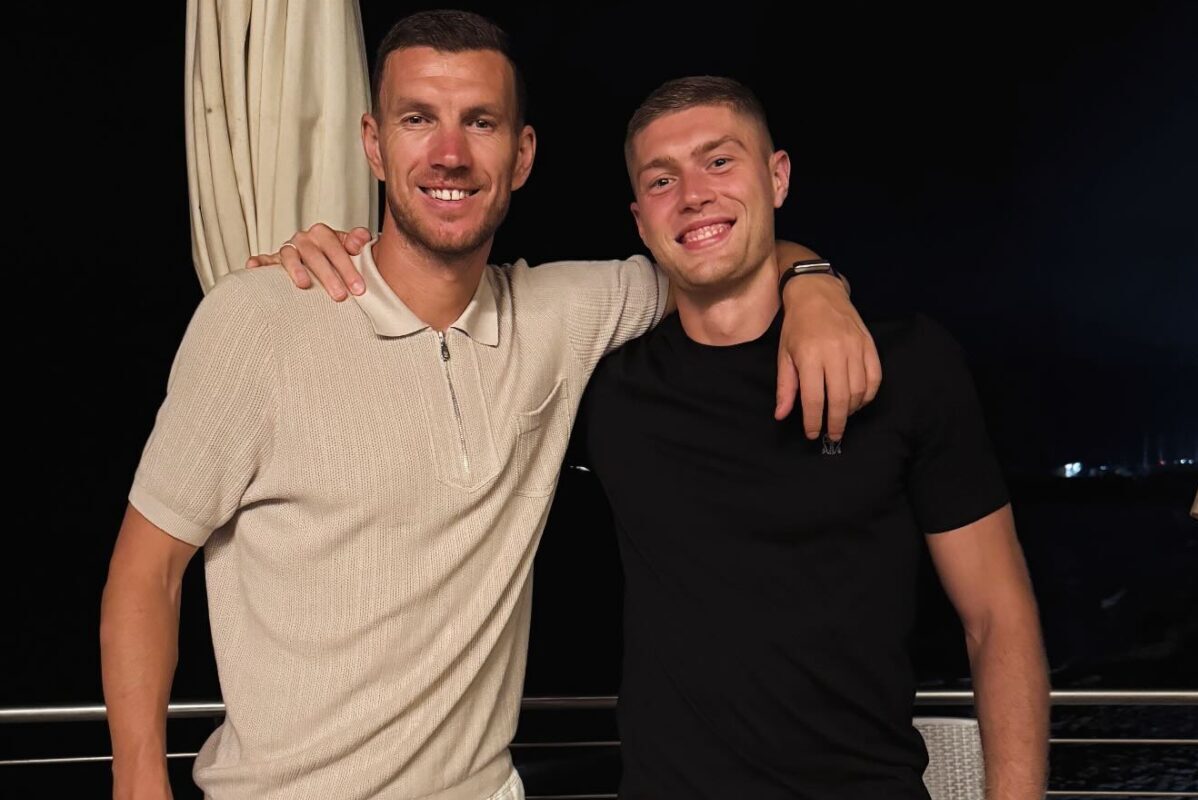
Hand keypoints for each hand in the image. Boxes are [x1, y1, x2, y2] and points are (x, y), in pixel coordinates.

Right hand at [246, 224, 372, 300]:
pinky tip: (254, 268)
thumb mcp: (350, 249)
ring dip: (296, 269)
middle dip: (328, 275)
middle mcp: (303, 239)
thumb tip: (362, 238)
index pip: (335, 246)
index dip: (347, 266)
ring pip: (289, 255)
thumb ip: (357, 241)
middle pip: (313, 253)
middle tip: (340, 296)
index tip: (358, 288)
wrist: (321, 260)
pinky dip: (258, 263)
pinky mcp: (271, 261)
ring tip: (304, 285)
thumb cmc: (337, 258)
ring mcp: (287, 250)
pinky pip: (262, 260)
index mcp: (322, 234)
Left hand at [775, 274, 881, 438]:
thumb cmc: (797, 325)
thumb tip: (782, 415)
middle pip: (840, 398)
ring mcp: (855, 348)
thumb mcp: (784, 355)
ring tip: (841, 416)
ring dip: (851, 409)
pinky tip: (858, 401)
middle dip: (836, 422)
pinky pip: (875, 377)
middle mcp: (835, 352)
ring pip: (859, 390)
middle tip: (832, 435)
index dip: (814, 421)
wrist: (817, 292)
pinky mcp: (868, 344)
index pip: (813, 398)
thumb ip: (785, 387)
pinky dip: (869, 394)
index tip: (812, 434)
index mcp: (810, 356)